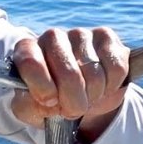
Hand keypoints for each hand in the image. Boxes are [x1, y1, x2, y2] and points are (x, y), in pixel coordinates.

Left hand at [11, 27, 130, 141]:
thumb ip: (29, 105)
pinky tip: (102, 85)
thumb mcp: (31, 109)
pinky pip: (116, 67)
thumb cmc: (50, 100)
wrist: (78, 95)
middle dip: (73, 101)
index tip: (49, 102)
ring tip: (86, 96)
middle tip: (72, 109)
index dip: (43, 88)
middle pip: (68, 73)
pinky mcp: (106, 36)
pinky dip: (111, 85)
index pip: (30, 62)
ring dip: (93, 95)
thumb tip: (43, 100)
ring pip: (94, 74)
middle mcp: (51, 37)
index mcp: (26, 50)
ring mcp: (79, 34)